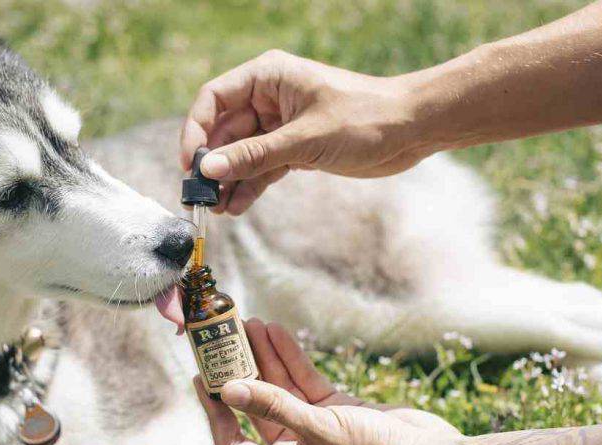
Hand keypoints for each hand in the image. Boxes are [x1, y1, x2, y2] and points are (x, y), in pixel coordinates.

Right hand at [180, 50, 429, 214]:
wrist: (411, 130)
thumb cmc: (365, 118)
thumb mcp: (304, 139)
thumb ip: (254, 156)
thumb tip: (208, 170)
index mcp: (268, 77)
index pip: (214, 99)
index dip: (196, 130)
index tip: (190, 164)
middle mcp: (269, 98)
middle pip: (224, 131)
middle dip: (211, 164)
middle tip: (199, 197)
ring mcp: (280, 125)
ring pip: (241, 154)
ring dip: (228, 180)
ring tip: (216, 209)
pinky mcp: (293, 148)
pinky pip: (261, 168)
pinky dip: (249, 186)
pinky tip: (237, 207)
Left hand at [196, 319, 461, 444]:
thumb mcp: (320, 431)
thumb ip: (274, 407)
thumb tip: (229, 389)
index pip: (232, 444)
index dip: (215, 411)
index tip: (202, 378)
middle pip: (253, 408)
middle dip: (239, 373)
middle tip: (221, 340)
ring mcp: (312, 431)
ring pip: (278, 389)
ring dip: (264, 358)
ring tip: (249, 323)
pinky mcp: (333, 411)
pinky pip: (303, 381)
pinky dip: (290, 358)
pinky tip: (276, 332)